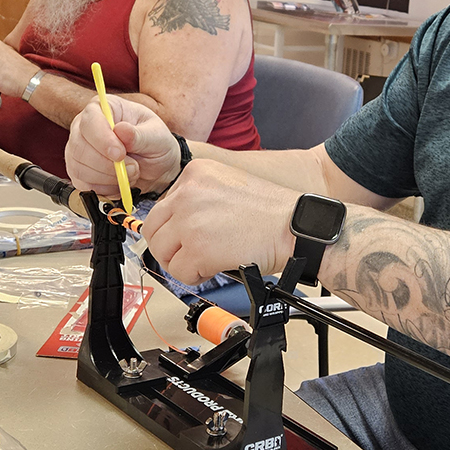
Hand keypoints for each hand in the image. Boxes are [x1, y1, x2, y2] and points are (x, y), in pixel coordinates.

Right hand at [65, 96, 180, 196]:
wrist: (156, 167)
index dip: (102, 139)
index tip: (119, 154)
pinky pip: (83, 184)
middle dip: (107, 164)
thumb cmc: (155, 143)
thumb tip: (121, 130)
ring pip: (80, 168)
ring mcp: (78, 150)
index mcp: (103, 108)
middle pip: (80, 146)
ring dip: (108, 177)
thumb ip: (140, 135)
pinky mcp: (78, 172)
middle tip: (133, 167)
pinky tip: (120, 182)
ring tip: (131, 172)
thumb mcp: (157, 136)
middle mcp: (85, 127)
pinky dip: (105, 188)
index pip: (90, 119)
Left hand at [143, 161, 297, 286]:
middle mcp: (188, 193)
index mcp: (195, 173)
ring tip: (208, 260)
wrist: (296, 226)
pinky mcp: (197, 250)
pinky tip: (217, 266)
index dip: (175, 228)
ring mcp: (190, 222)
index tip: (187, 236)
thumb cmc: (272, 212)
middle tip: (190, 254)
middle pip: (154, 230)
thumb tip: (177, 224)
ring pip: (163, 253)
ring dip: (182, 263)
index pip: (162, 206)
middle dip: (170, 247)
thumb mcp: (228, 186)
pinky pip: (180, 273)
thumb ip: (199, 198)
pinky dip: (196, 276)